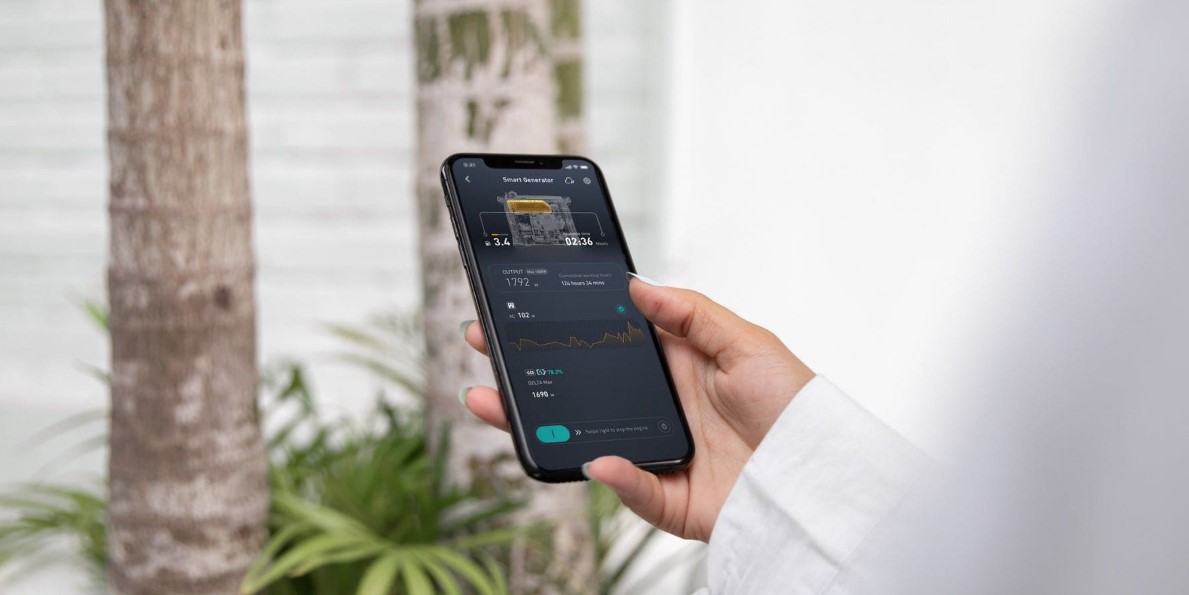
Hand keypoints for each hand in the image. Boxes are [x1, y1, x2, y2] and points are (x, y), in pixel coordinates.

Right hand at [461, 276, 813, 540]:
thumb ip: (690, 312)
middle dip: (527, 369)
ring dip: (536, 424)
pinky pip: (626, 487)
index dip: (562, 326)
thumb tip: (636, 285)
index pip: (603, 342)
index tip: (522, 307)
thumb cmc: (795, 406)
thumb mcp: (747, 342)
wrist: (820, 477)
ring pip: (581, 438)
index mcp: (672, 366)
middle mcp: (655, 407)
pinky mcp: (663, 498)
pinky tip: (594, 458)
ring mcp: (652, 451)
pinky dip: (610, 476)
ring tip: (495, 404)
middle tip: (485, 345)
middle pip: (578, 389)